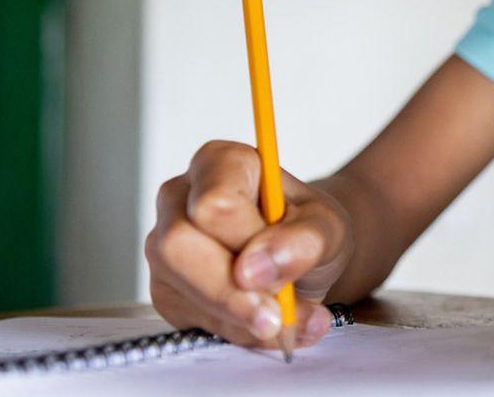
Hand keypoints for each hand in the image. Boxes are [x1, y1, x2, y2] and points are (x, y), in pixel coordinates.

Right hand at [144, 140, 353, 348]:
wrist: (304, 256)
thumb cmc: (309, 228)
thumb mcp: (329, 227)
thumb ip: (304, 240)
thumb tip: (256, 270)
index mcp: (219, 163)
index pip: (212, 203)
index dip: (245, 241)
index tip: (276, 267)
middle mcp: (179, 199)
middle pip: (178, 246)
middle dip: (230, 291)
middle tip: (278, 314)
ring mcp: (164, 246)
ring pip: (176, 288)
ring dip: (236, 317)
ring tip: (285, 320)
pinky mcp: (167, 289)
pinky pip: (189, 318)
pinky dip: (234, 331)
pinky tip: (266, 325)